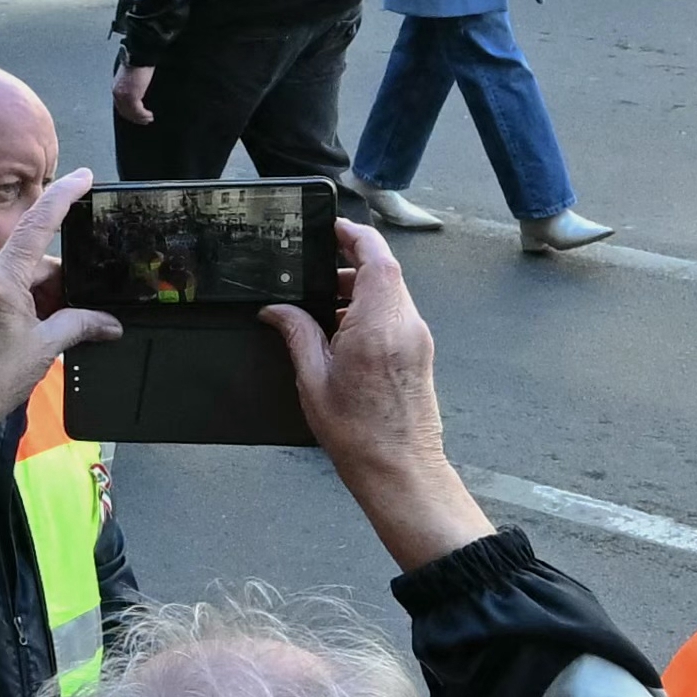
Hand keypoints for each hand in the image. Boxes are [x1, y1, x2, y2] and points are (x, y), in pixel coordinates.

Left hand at [0, 168, 119, 504]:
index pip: (38, 225)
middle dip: (58, 286)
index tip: (82, 176)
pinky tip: (24, 331)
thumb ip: (80, 325)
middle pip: (34, 262)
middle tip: (75, 320)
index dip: (63, 196)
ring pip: (17, 275)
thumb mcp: (44, 349)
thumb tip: (110, 323)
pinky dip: (18, 300)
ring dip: (38, 297)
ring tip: (42, 335)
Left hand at [110, 59, 158, 127]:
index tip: (135, 116)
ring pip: (131, 113)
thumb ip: (130, 86)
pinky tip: (149, 116)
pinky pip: (138, 111)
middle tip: (143, 121)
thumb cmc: (137, 63)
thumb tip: (137, 92)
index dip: (128, 112)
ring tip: (148, 119)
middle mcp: (118, 94)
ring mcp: (124, 97)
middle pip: (125, 111)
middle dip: (134, 118)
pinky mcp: (132, 97)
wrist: (139, 57)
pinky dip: (144, 115)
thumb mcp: (130, 77)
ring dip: (140, 118)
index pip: (120, 105)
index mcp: (116, 88)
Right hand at [277, 219, 489, 565]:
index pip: (376, 258)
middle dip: (349, 264)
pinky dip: (369, 309)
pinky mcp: (420, 351)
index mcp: (377, 326)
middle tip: (312, 274)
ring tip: (321, 308)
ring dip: (358, 289)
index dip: (354, 235)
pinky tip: (341, 332)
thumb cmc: (358, 433)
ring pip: (390, 291)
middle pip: (384, 271)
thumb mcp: (312, 379)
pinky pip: (395, 313)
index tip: (331, 228)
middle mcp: (405, 325)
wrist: (400, 468)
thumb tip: (276, 310)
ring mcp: (417, 337)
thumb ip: (296, 333)